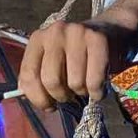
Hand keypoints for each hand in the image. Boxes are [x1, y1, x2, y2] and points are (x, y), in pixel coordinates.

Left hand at [18, 18, 133, 110]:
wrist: (109, 32)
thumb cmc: (76, 55)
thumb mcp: (52, 61)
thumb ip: (39, 77)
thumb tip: (36, 99)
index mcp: (38, 39)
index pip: (29, 75)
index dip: (38, 98)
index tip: (49, 105)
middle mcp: (54, 32)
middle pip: (51, 80)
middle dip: (61, 96)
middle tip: (69, 95)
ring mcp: (77, 33)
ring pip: (74, 82)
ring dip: (81, 93)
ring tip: (84, 86)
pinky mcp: (98, 40)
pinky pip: (94, 81)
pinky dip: (97, 93)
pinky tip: (97, 89)